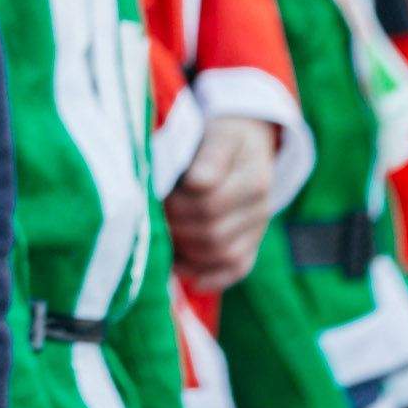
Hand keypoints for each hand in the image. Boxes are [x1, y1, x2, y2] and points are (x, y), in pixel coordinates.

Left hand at [165, 116, 275, 290]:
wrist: (247, 141)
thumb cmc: (217, 136)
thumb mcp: (210, 131)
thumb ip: (199, 154)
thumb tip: (188, 182)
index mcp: (249, 168)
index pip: (204, 190)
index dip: (173, 196)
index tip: (152, 191)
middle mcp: (259, 199)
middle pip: (211, 226)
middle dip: (173, 224)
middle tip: (148, 218)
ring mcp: (258, 224)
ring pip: (223, 251)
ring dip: (185, 250)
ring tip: (159, 240)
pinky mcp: (255, 242)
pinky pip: (237, 267)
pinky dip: (209, 275)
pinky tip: (182, 271)